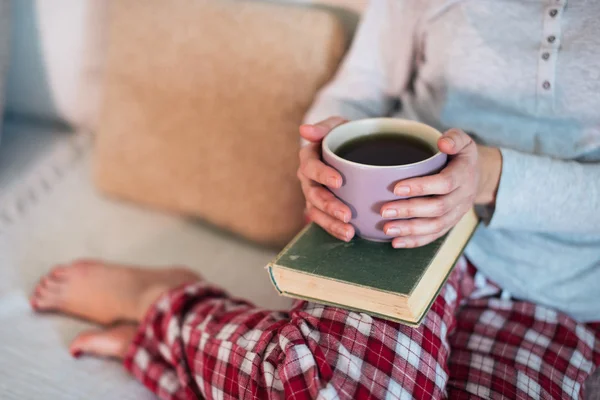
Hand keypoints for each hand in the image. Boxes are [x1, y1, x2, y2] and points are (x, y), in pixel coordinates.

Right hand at [298, 117, 355, 241]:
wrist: (354, 148)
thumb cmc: (345, 135)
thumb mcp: (337, 126)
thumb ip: (323, 127)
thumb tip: (304, 129)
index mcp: (308, 157)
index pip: (311, 167)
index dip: (322, 175)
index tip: (339, 181)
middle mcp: (307, 178)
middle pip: (313, 194)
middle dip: (329, 206)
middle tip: (347, 214)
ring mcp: (313, 195)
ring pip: (316, 212)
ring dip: (331, 223)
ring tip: (349, 232)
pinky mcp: (322, 208)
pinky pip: (324, 221)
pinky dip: (335, 229)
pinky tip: (349, 236)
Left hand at [380, 129, 501, 248]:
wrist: (477, 176)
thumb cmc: (461, 156)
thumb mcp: (464, 141)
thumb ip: (455, 137)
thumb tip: (443, 143)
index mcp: (464, 175)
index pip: (444, 183)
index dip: (421, 187)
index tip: (396, 187)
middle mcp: (462, 197)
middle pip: (437, 208)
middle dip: (409, 211)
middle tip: (384, 210)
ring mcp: (456, 214)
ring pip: (435, 226)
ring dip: (409, 230)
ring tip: (387, 229)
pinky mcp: (449, 224)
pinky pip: (433, 236)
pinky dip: (414, 241)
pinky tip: (395, 242)